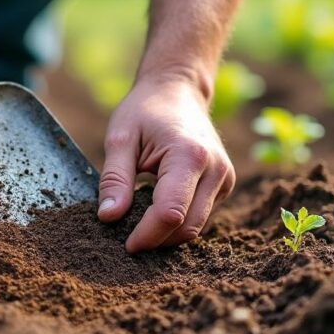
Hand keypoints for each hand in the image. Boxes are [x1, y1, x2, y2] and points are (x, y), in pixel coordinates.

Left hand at [98, 76, 235, 252]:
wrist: (178, 90)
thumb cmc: (145, 109)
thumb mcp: (121, 138)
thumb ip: (114, 179)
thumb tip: (108, 219)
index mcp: (190, 156)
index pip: (170, 214)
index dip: (146, 236)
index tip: (125, 243)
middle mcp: (216, 170)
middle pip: (187, 228)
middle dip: (156, 239)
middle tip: (126, 236)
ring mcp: (225, 178)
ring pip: (195, 227)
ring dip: (166, 233)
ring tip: (139, 219)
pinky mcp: (224, 185)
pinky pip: (200, 217)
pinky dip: (177, 222)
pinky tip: (155, 208)